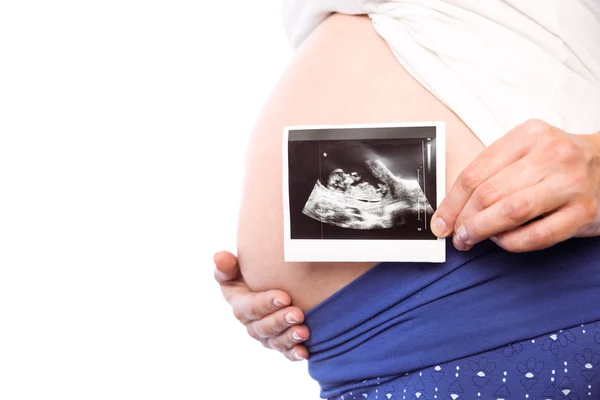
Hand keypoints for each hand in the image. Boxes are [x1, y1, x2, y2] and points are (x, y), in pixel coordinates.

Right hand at [213, 251, 309, 360]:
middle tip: (298, 314)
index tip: (285, 297)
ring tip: (304, 331)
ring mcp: (265, 335)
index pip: (250, 306)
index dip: (266, 303)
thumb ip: (227, 264)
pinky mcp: (279, 343)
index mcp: (239, 303)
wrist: (272, 282)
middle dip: (281, 320)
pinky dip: (294, 353)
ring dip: (289, 337)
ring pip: (275, 341)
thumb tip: (220, 257)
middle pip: (264, 326)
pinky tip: (304, 352)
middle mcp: (250, 322)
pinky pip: (285, 352)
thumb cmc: (252, 272)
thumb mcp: (237, 267)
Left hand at [430, 119, 599, 251]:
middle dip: (463, 220)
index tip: (440, 222)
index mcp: (528, 135)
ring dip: (482, 231)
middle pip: (489, 193)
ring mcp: (570, 184)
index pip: (475, 172)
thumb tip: (452, 207)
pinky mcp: (584, 212)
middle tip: (456, 235)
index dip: (451, 202)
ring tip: (471, 239)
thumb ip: (493, 171)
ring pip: (511, 213)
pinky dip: (511, 243)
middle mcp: (551, 155)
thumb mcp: (527, 150)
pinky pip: (537, 235)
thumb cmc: (560, 161)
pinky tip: (502, 241)